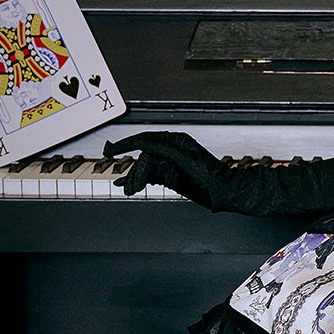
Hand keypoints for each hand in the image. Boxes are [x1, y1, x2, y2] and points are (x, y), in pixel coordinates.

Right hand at [103, 131, 219, 203]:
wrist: (223, 194)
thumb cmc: (211, 177)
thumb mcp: (185, 160)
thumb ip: (163, 150)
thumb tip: (142, 143)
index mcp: (175, 141)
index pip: (144, 139)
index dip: (125, 144)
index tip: (110, 150)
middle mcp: (171, 149)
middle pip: (143, 157)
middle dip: (134, 172)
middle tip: (126, 185)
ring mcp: (169, 163)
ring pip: (145, 168)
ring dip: (135, 179)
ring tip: (128, 190)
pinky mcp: (170, 175)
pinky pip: (150, 176)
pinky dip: (139, 180)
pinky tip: (128, 185)